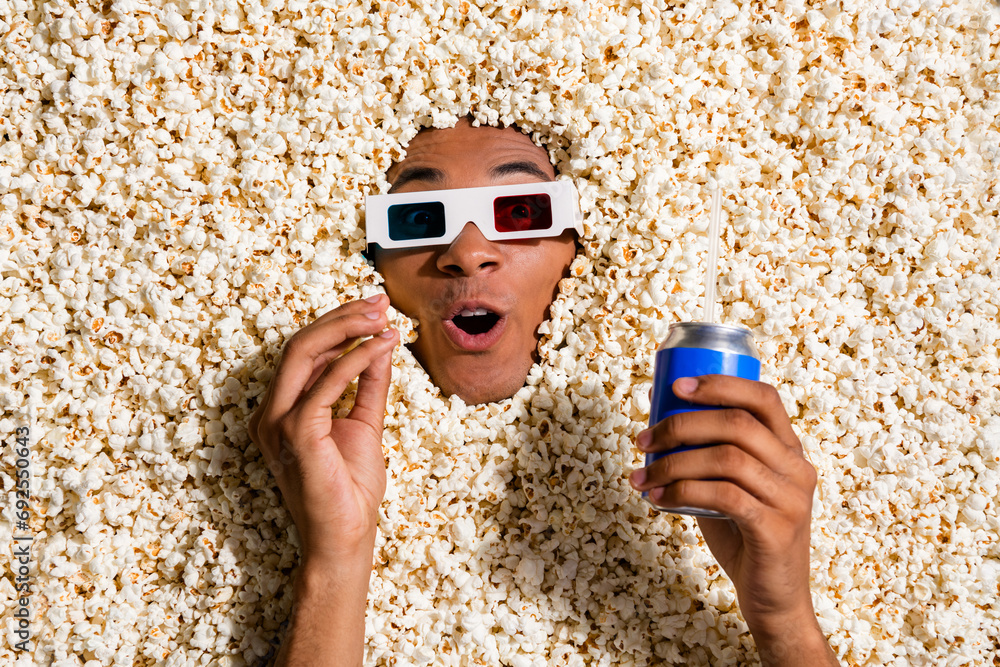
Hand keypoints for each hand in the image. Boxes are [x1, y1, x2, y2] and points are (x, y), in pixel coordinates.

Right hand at [248, 294, 397, 567]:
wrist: (345, 538)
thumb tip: (379, 343)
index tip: (374, 308)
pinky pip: (325, 382)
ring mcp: (278, 423)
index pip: (304, 352)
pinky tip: (381, 346)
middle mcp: (271, 413)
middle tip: (380, 302)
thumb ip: (367, 384)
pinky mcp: (296, 432)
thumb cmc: (349, 489)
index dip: (338, 324)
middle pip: (300, 344)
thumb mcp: (363, 424)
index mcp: (281, 410)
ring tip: (382, 317)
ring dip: (347, 328)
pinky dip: (356, 359)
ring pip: (305, 353)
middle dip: (342, 317)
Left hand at [629, 375, 819, 640]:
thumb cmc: (743, 536)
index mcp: (788, 449)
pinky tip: (657, 500)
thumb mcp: (727, 486)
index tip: (675, 387)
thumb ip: (706, 454)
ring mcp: (791, 499)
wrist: (773, 598)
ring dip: (673, 463)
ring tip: (642, 477)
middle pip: (737, 424)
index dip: (719, 385)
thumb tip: (659, 412)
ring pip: (727, 458)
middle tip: (644, 440)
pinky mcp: (776, 529)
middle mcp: (796, 468)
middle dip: (681, 425)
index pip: (763, 398)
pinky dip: (683, 493)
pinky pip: (724, 496)